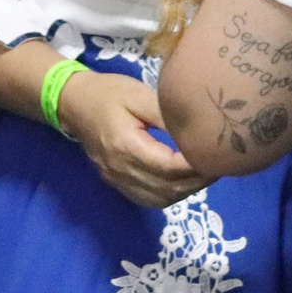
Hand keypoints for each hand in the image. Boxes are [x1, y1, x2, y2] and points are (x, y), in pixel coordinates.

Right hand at [55, 71, 204, 209]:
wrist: (72, 103)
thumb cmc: (108, 93)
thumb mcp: (139, 95)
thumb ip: (167, 116)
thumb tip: (197, 132)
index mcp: (126, 145)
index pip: (169, 167)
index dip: (196, 167)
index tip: (216, 157)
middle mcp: (120, 169)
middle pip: (166, 188)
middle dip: (197, 181)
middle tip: (218, 166)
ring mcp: (116, 179)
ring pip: (159, 199)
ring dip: (185, 192)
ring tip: (204, 174)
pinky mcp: (115, 182)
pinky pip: (147, 199)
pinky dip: (169, 196)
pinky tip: (182, 182)